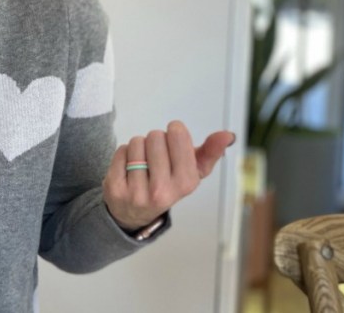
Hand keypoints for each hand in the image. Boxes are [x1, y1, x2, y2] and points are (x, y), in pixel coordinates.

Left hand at [103, 120, 234, 230]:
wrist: (135, 213)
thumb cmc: (168, 184)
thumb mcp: (193, 172)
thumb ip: (211, 152)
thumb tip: (228, 135)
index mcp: (186, 183)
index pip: (177, 135)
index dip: (175, 131)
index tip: (174, 138)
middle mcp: (161, 191)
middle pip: (155, 136)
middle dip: (155, 140)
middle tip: (156, 157)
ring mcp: (136, 192)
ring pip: (136, 142)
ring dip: (139, 146)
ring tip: (143, 163)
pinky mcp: (115, 189)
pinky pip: (120, 151)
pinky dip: (124, 154)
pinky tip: (128, 169)